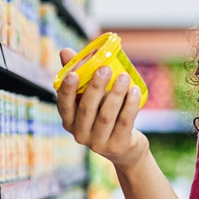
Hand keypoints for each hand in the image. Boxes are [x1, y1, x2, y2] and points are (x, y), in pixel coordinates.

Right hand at [55, 47, 148, 170]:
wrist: (126, 147)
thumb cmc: (104, 115)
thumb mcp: (91, 97)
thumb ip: (79, 74)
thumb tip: (65, 51)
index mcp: (70, 121)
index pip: (64, 105)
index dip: (67, 91)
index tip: (73, 74)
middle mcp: (80, 135)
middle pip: (87, 109)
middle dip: (95, 88)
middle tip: (105, 69)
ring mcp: (99, 143)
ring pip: (106, 116)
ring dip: (116, 94)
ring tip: (124, 77)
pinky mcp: (118, 146)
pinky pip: (124, 123)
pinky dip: (130, 106)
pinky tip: (135, 90)